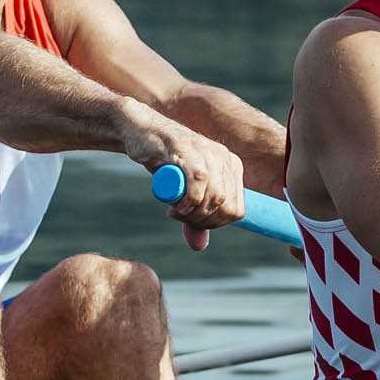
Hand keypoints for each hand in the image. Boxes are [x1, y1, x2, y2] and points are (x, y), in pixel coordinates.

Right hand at [130, 115, 246, 251]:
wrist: (141, 133)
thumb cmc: (164, 163)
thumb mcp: (183, 194)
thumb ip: (193, 218)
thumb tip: (199, 246)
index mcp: (231, 167)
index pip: (237, 209)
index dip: (216, 224)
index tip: (194, 223)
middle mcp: (224, 158)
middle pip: (227, 206)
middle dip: (204, 221)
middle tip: (182, 218)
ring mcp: (208, 152)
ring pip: (215, 196)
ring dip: (194, 213)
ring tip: (175, 212)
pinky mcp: (188, 149)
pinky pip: (199, 181)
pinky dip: (188, 201)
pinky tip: (176, 206)